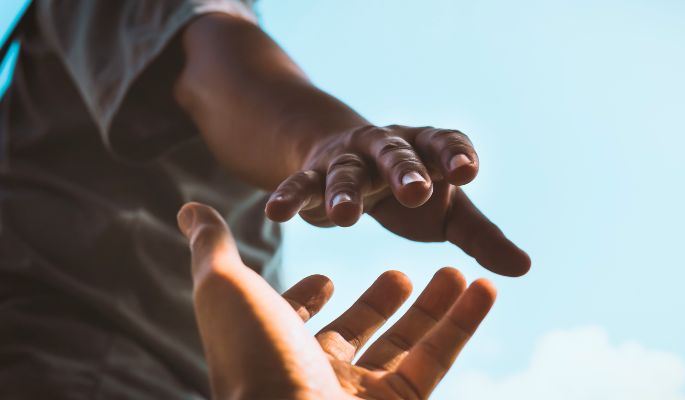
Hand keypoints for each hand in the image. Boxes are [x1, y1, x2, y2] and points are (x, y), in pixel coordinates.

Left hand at [177, 202, 496, 398]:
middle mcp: (316, 375)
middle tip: (402, 273)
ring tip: (457, 271)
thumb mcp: (227, 290)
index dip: (307, 299)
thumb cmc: (253, 359)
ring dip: (434, 307)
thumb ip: (213, 248)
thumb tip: (189, 207)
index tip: (325, 278)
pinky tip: (484, 286)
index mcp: (274, 349)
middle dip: (380, 302)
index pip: (293, 321)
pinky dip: (464, 322)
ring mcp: (360, 395)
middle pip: (357, 332)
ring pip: (406, 345)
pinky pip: (438, 358)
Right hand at [264, 124, 530, 275]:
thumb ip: (482, 237)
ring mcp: (349, 159)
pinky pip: (300, 184)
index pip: (445, 144)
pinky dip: (289, 196)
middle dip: (406, 171)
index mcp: (428, 150)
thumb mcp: (448, 212)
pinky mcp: (314, 174)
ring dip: (344, 191)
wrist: (350, 160)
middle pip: (398, 154)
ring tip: (345, 218)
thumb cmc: (411, 191)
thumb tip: (524, 269)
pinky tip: (275, 212)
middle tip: (416, 191)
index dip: (455, 155)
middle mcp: (389, 148)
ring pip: (346, 172)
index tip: (467, 171)